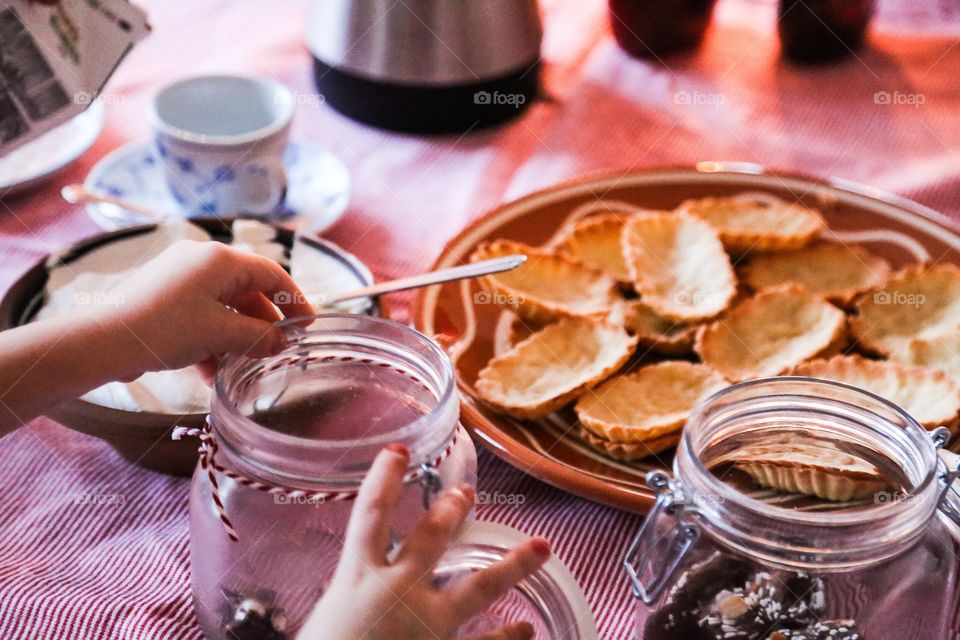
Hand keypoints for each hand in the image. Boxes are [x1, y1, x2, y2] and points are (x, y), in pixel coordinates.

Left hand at [88, 240, 313, 377]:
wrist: (102, 340)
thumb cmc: (166, 328)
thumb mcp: (221, 334)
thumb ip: (258, 337)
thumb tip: (281, 342)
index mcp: (219, 260)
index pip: (271, 273)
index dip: (294, 300)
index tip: (308, 326)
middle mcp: (201, 261)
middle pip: (247, 291)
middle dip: (262, 324)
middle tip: (276, 350)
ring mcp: (179, 278)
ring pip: (223, 307)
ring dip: (236, 338)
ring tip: (242, 369)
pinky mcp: (163, 297)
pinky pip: (200, 315)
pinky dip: (211, 340)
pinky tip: (212, 373)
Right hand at [299, 445, 550, 639]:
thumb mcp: (324, 622)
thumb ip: (342, 601)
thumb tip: (345, 590)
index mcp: (357, 579)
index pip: (370, 515)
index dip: (384, 478)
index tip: (399, 451)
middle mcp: (396, 592)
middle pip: (431, 538)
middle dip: (451, 511)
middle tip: (467, 492)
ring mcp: (426, 625)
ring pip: (477, 588)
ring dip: (512, 566)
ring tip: (542, 547)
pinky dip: (506, 638)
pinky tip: (526, 629)